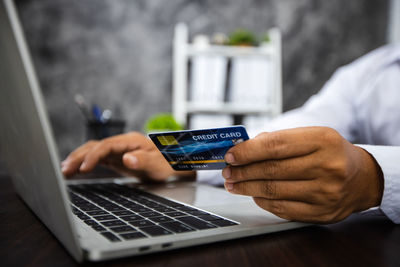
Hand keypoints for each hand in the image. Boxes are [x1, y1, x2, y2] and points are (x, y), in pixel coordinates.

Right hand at [61, 132, 194, 180]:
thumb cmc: (166, 163)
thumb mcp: (158, 164)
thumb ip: (143, 160)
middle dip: (79, 157)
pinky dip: (84, 162)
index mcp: (131, 141)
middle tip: (65, 170)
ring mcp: (118, 150)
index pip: (107, 145)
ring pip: (93, 150)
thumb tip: (127, 158)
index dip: (93, 155)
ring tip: (64, 170)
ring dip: (78, 159)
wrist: (171, 164)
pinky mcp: (116, 158)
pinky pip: (97, 158)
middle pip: (96, 146)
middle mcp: (122, 143)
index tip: (83, 168)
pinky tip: (75, 169)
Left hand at [222, 127, 382, 223]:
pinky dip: (263, 201)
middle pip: (272, 170)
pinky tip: (254, 195)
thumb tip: (244, 148)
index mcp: (322, 140)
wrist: (362, 178)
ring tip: (234, 184)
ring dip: (247, 188)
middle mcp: (327, 167)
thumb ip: (279, 140)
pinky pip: (283, 208)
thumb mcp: (311, 136)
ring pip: (274, 191)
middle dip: (242, 171)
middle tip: (227, 172)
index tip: (230, 155)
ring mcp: (325, 193)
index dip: (248, 151)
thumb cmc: (329, 153)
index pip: (275, 146)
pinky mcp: (322, 213)